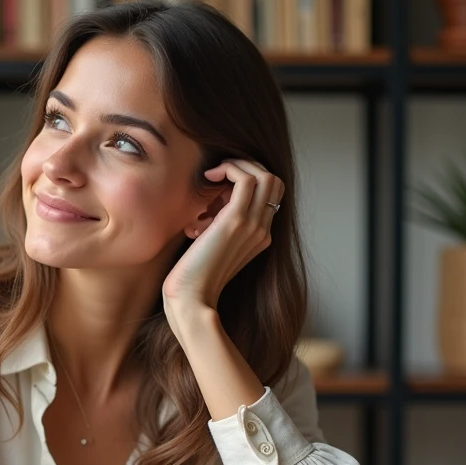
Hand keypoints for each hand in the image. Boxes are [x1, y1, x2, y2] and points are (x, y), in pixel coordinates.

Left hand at [162, 159, 282, 325]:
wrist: (191, 299)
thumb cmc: (193, 276)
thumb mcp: (212, 247)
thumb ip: (220, 227)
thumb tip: (212, 206)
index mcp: (261, 237)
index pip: (270, 194)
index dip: (248, 180)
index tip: (220, 185)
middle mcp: (263, 230)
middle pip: (273, 181)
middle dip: (247, 167)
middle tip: (219, 173)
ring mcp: (253, 226)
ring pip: (264, 175)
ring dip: (237, 165)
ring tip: (212, 175)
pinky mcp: (236, 221)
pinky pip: (246, 179)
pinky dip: (229, 169)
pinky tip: (209, 177)